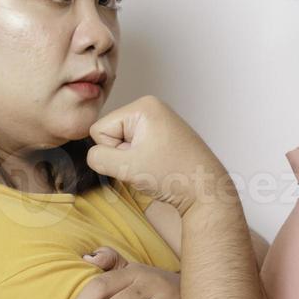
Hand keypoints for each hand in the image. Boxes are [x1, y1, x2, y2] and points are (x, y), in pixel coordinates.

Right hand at [87, 95, 230, 214]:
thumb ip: (98, 158)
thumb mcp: (126, 167)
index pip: (100, 129)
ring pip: (123, 144)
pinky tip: (160, 167)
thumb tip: (91, 154)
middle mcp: (151, 108)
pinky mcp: (163, 136)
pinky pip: (136, 149)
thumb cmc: (174, 176)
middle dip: (123, 156)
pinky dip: (142, 162)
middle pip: (111, 135)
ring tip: (156, 167)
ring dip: (132, 161)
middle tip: (149, 166)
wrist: (207, 191)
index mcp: (143, 106)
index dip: (112, 152)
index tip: (139, 160)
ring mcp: (159, 122)